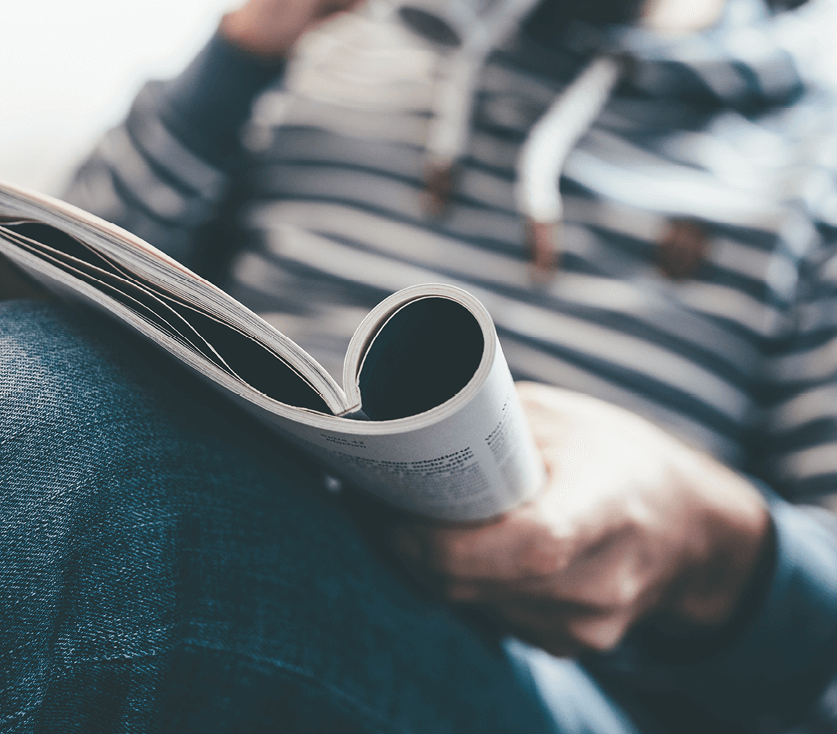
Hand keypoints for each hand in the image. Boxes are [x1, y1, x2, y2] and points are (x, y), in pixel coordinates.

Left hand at [389, 382, 772, 656]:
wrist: (689, 528)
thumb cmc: (621, 457)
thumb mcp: (564, 418)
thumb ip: (493, 427)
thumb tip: (412, 432)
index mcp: (607, 510)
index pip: (527, 545)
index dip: (445, 536)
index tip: (390, 505)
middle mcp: (602, 583)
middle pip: (478, 585)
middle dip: (411, 550)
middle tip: (374, 504)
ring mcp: (588, 625)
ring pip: (474, 607)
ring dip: (429, 570)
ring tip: (404, 520)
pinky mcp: (573, 645)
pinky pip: (494, 619)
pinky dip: (463, 585)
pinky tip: (454, 548)